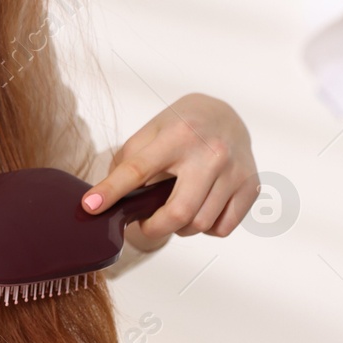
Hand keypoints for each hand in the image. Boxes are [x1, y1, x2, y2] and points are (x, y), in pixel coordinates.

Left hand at [81, 93, 257, 251]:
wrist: (225, 114)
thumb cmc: (180, 126)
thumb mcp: (150, 132)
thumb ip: (127, 162)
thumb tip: (104, 199)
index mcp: (177, 136)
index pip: (137, 169)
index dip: (111, 191)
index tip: (90, 207)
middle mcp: (210, 153)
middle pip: (178, 212)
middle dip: (153, 228)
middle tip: (144, 225)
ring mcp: (235, 171)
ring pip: (200, 224)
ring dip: (180, 227)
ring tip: (173, 211)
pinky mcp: (251, 186)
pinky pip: (223, 227)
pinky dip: (205, 228)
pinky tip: (199, 209)